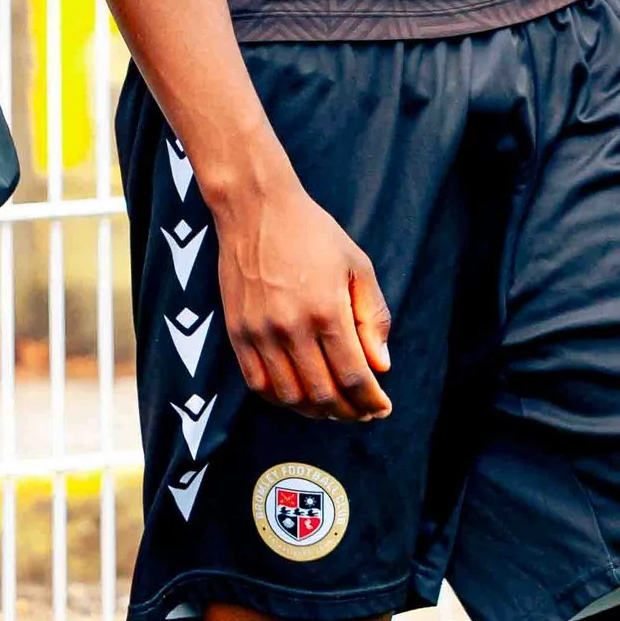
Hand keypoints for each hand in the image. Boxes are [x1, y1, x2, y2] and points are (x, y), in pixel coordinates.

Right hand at [214, 171, 392, 419]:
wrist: (255, 208)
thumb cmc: (313, 233)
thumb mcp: (357, 265)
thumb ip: (372, 317)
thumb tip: (381, 365)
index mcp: (327, 310)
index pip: (353, 376)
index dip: (371, 400)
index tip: (382, 407)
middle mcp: (291, 327)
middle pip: (323, 394)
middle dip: (349, 412)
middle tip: (362, 412)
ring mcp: (260, 332)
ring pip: (290, 396)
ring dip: (316, 411)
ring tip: (333, 407)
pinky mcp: (237, 332)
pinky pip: (257, 383)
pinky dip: (280, 399)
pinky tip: (298, 395)